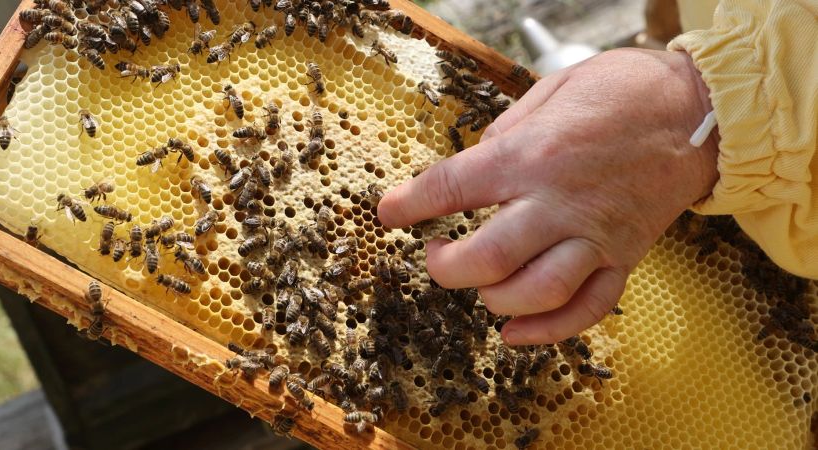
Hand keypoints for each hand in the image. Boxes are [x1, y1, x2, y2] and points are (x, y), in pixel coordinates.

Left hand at [379, 49, 718, 343]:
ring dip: (494, 301)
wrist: (698, 111)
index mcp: (532, 154)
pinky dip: (547, 331)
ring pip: (535, 291)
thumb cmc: (620, 92)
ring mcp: (594, 234)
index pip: (452, 187)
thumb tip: (471, 167)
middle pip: (488, 257)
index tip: (390, 213)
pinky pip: (586, 308)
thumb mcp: (548, 93)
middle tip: (437, 258)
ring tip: (479, 288)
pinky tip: (514, 333)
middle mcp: (559, 200)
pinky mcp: (623, 256)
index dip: (410, 204)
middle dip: (447, 269)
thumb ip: (504, 135)